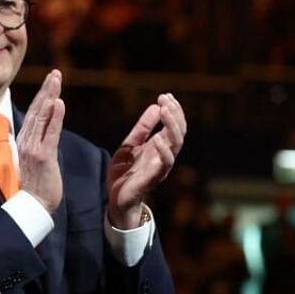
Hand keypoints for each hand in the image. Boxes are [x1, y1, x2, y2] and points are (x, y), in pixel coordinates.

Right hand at [16, 69, 64, 212]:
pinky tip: (59, 103)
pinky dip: (55, 117)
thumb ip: (38, 140)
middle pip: (37, 110)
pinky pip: (50, 133)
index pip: (34, 113)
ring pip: (42, 117)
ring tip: (56, 80)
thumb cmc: (36, 183)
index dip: (42, 96)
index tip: (50, 80)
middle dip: (47, 90)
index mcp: (24, 141)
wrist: (33, 205)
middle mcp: (26, 141)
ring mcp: (33, 148)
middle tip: (55, 73)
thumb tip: (46, 126)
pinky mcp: (43, 156)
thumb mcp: (35, 158)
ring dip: (50, 96)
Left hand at [107, 93, 186, 227]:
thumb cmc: (125, 173)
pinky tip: (157, 137)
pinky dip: (163, 150)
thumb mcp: (130, 145)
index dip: (172, 110)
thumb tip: (155, 106)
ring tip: (165, 111)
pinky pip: (164, 164)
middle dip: (174, 114)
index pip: (173, 126)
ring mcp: (161, 167)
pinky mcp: (153, 178)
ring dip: (172, 127)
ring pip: (175, 145)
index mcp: (159, 147)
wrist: (116, 198)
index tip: (165, 95)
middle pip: (178, 132)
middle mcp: (164, 155)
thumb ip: (142, 128)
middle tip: (166, 99)